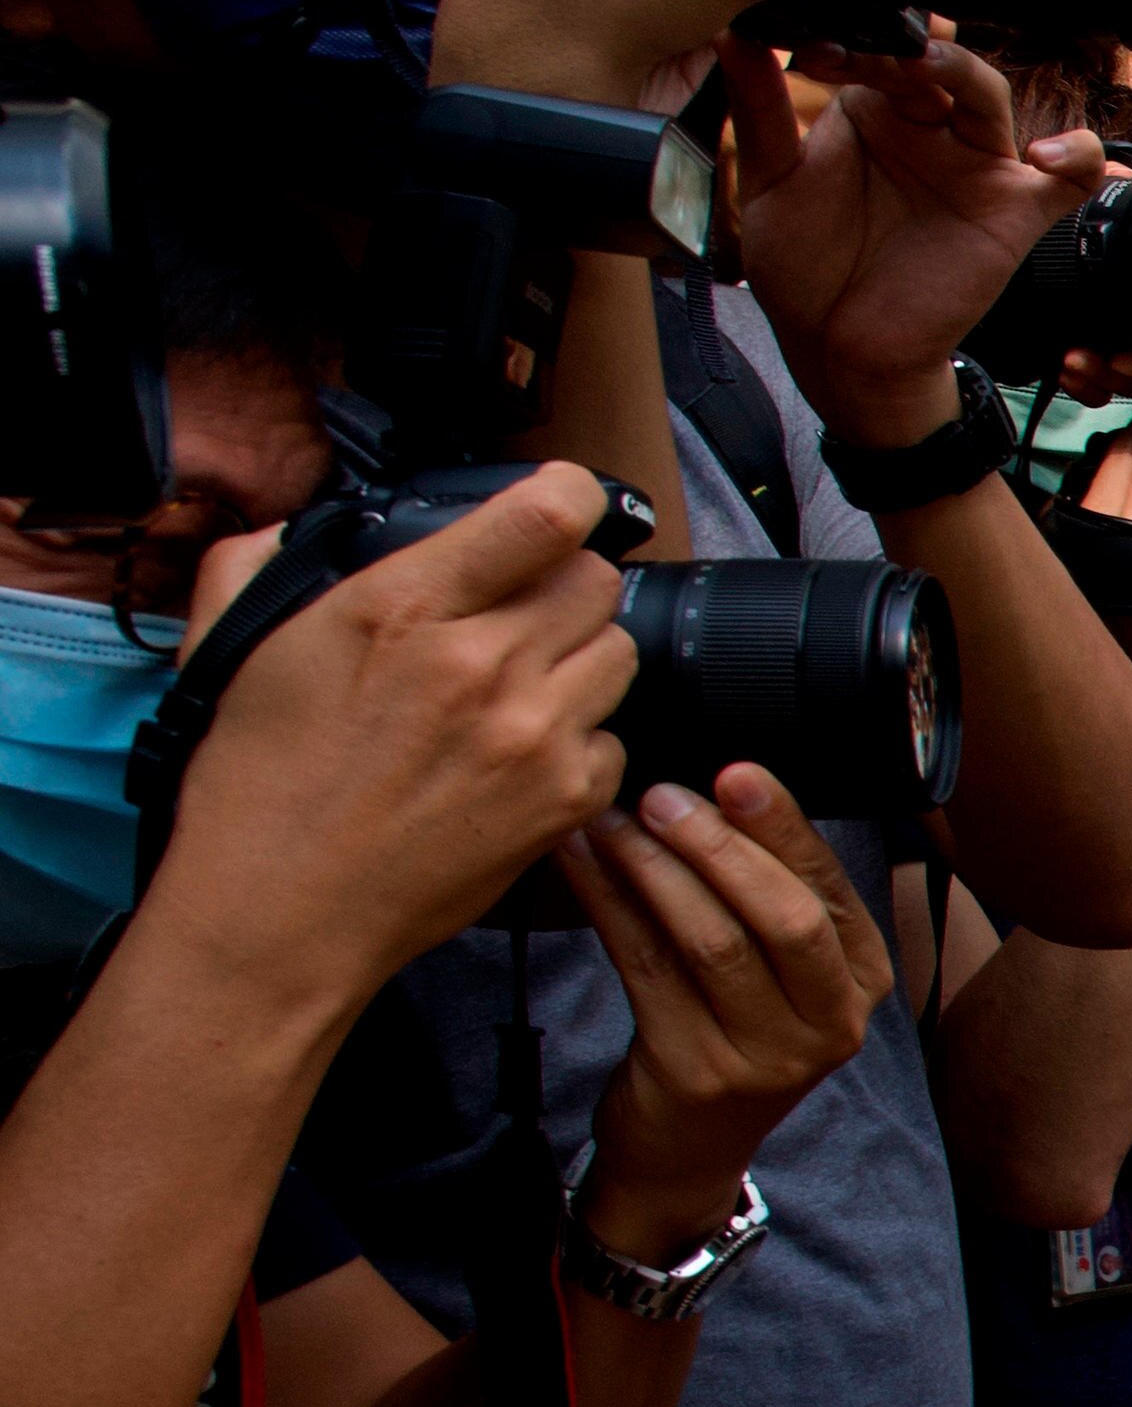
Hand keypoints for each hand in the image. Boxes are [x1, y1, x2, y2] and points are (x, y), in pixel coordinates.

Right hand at [167, 465, 635, 1013]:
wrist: (283, 911)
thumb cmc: (256, 785)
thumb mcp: (238, 644)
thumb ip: (272, 560)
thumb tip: (312, 526)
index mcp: (403, 607)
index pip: (546, 513)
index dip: (567, 494)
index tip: (561, 500)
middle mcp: (483, 663)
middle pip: (595, 579)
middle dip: (562, 583)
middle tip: (517, 613)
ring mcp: (534, 734)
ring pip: (618, 650)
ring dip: (579, 655)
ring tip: (518, 683)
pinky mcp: (565, 798)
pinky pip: (616, 735)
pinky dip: (582, 736)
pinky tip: (521, 751)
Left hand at [555, 771, 896, 1251]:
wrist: (687, 1147)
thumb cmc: (730, 1031)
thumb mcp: (778, 969)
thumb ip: (769, 892)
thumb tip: (716, 783)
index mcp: (861, 980)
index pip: (827, 890)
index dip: (782, 827)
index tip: (734, 771)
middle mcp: (830, 1023)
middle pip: (784, 917)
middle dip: (719, 845)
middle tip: (661, 792)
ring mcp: (764, 1056)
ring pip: (712, 942)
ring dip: (654, 868)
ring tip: (611, 817)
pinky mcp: (694, 1071)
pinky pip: (647, 968)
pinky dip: (609, 903)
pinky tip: (581, 861)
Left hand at [719, 33, 1111, 447]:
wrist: (837, 349)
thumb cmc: (805, 268)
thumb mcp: (772, 180)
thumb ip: (762, 108)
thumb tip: (736, 32)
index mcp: (873, 111)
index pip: (877, 49)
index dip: (853, 40)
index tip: (811, 51)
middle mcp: (928, 130)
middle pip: (935, 61)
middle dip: (902, 48)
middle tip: (866, 53)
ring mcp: (975, 169)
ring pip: (989, 96)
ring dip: (963, 72)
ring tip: (927, 65)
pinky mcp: (1015, 214)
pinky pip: (1069, 178)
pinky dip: (1076, 156)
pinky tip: (1044, 156)